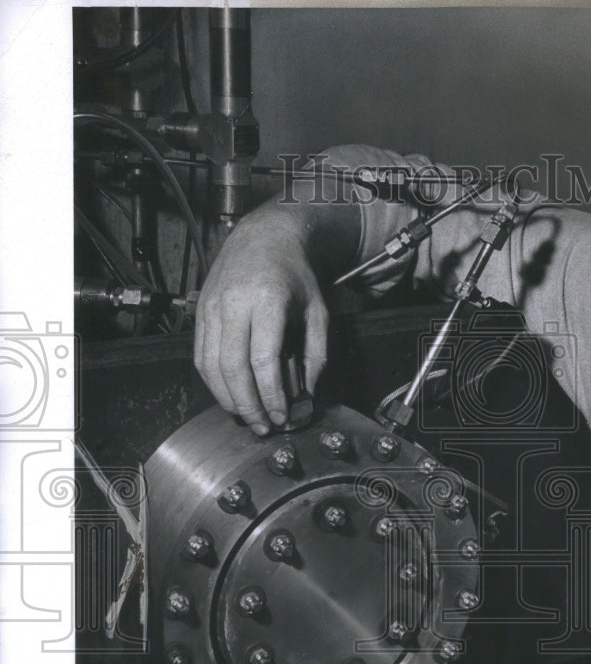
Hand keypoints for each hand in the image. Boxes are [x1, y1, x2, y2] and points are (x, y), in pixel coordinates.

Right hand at [194, 211, 328, 434]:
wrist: (265, 237)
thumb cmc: (295, 275)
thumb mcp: (318, 310)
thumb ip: (317, 353)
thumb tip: (309, 393)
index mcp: (266, 301)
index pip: (262, 360)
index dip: (270, 395)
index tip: (282, 416)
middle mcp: (232, 304)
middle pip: (231, 368)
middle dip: (247, 405)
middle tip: (263, 426)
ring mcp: (210, 307)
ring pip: (210, 365)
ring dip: (227, 398)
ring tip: (248, 417)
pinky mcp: (199, 312)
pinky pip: (200, 355)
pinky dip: (213, 382)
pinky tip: (231, 396)